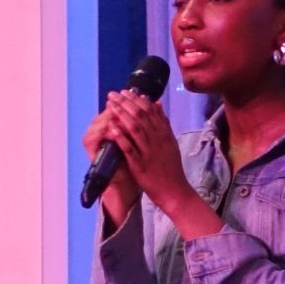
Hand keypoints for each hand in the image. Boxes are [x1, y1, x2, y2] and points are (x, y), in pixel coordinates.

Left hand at [89, 88, 191, 221]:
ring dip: (121, 114)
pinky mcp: (140, 165)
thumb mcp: (171, 142)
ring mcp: (149, 152)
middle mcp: (158, 140)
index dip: (136, 99)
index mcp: (164, 133)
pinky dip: (120, 136)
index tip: (125, 92)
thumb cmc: (171, 168)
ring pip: (134, 128)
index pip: (150, 110)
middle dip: (125, 102)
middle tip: (113, 94)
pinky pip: (129, 148)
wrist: (175, 191)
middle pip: (140, 115)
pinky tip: (111, 126)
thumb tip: (157, 103)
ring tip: (110, 105)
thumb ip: (164, 123)